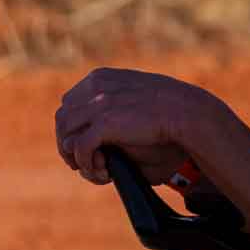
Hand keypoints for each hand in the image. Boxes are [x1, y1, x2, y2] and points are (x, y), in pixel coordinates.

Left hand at [54, 66, 225, 185]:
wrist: (187, 111)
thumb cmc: (171, 108)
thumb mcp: (137, 96)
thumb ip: (117, 104)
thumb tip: (105, 124)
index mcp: (101, 78)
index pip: (69, 103)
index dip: (73, 128)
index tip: (84, 145)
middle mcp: (95, 87)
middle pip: (62, 120)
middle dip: (69, 145)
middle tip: (86, 163)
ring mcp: (98, 103)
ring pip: (66, 135)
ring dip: (76, 158)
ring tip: (96, 170)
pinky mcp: (104, 123)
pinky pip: (80, 148)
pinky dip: (86, 164)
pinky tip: (104, 172)